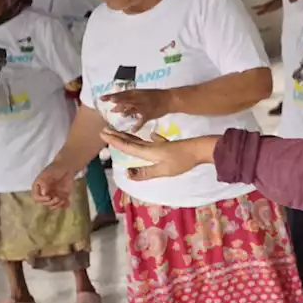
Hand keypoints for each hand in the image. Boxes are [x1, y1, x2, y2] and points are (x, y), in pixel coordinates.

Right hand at [31, 163, 74, 209]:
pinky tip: (67, 201)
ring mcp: (53, 195)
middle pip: (44, 203)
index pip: (36, 198)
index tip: (49, 197)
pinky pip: (62, 205)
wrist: (66, 167)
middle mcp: (44, 193)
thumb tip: (43, 193)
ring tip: (63, 199)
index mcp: (38, 188)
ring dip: (58, 205)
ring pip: (52, 206)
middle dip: (51, 203)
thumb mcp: (47, 174)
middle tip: (58, 198)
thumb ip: (44, 183)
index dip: (41, 200)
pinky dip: (65, 205)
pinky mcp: (62, 196)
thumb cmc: (54, 168)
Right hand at [99, 129, 217, 180]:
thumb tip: (127, 173)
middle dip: (117, 136)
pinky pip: (155, 140)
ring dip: (128, 136)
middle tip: (104, 130)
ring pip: (140, 140)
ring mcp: (161, 144)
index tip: (102, 134)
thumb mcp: (164, 170)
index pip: (128, 146)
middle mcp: (152, 146)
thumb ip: (146, 172)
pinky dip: (150, 137)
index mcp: (148, 152)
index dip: (114, 141)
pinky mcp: (169, 145)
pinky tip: (151, 134)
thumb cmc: (182, 160)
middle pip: (131, 141)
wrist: (200, 149)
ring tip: (120, 133)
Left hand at [100, 88, 173, 129]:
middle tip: (110, 107)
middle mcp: (139, 99)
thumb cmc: (154, 96)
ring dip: (127, 112)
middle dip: (118, 102)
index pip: (122, 93)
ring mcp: (144, 107)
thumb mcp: (140, 94)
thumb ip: (129, 99)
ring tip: (121, 116)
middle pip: (126, 100)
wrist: (169, 99)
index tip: (102, 98)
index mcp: (136, 93)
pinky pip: (142, 120)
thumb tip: (116, 104)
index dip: (112, 95)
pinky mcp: (149, 114)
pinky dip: (137, 125)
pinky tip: (133, 130)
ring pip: (134, 108)